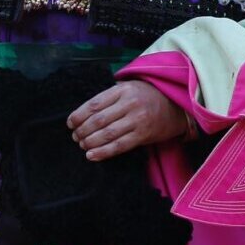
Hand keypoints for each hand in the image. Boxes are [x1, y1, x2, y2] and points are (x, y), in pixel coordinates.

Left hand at [67, 80, 188, 161]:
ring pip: (107, 134)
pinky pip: (120, 146)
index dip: (79, 115)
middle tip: (75, 137)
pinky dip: (103, 152)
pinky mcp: (143, 135)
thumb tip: (83, 114)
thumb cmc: (145, 96)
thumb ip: (109, 98)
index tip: (70, 123)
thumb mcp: (127, 89)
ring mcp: (137, 120)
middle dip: (82, 130)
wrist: (174, 104)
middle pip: (99, 120)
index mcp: (122, 90)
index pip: (94, 104)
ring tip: (82, 145)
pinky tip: (92, 155)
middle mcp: (129, 104)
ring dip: (90, 142)